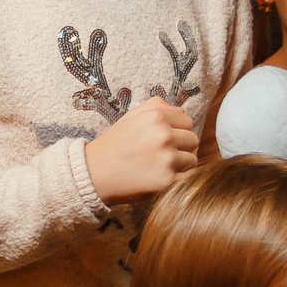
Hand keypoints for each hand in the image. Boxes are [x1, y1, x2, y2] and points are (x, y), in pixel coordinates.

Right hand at [82, 97, 199, 204]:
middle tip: (161, 153)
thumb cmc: (113, 145)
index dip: (177, 130)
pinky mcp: (167, 179)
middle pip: (193, 139)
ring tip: (158, 165)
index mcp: (156, 117)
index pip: (187, 121)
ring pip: (191, 159)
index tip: (164, 138)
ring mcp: (167, 158)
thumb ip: (155, 107)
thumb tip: (181, 109)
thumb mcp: (130, 117)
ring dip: (180, 163)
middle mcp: (164, 135)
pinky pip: (183, 176)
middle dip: (181, 146)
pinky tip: (153, 176)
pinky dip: (171, 177)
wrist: (94, 174)